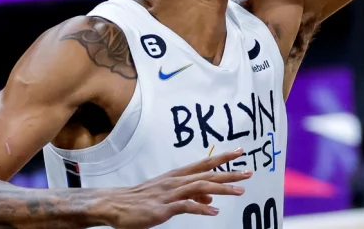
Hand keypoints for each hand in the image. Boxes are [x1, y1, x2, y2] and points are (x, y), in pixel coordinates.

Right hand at [98, 148, 250, 228]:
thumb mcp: (169, 195)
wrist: (114, 205)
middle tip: (249, 172)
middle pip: (207, 174)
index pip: (204, 163)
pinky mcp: (162, 208)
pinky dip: (200, 208)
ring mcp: (169, 194)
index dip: (223, 158)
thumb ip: (191, 196)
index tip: (240, 152)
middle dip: (230, 172)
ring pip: (200, 187)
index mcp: (177, 176)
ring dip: (221, 188)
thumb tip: (212, 200)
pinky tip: (213, 212)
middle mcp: (175, 181)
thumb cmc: (142, 200)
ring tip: (239, 191)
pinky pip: (185, 206)